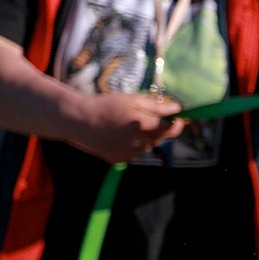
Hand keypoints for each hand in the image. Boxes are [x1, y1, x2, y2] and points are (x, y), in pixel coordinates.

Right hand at [66, 91, 185, 163]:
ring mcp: (130, 154)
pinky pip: (135, 152)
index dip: (177, 123)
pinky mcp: (121, 160)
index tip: (178, 117)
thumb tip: (178, 109)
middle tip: (147, 117)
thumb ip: (157, 106)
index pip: (172, 129)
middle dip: (160, 128)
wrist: (80, 121)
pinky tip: (120, 135)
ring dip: (146, 136)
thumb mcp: (133, 100)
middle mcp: (140, 143)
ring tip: (129, 125)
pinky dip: (133, 144)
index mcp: (144, 126)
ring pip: (148, 146)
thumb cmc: (107, 106)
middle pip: (161, 138)